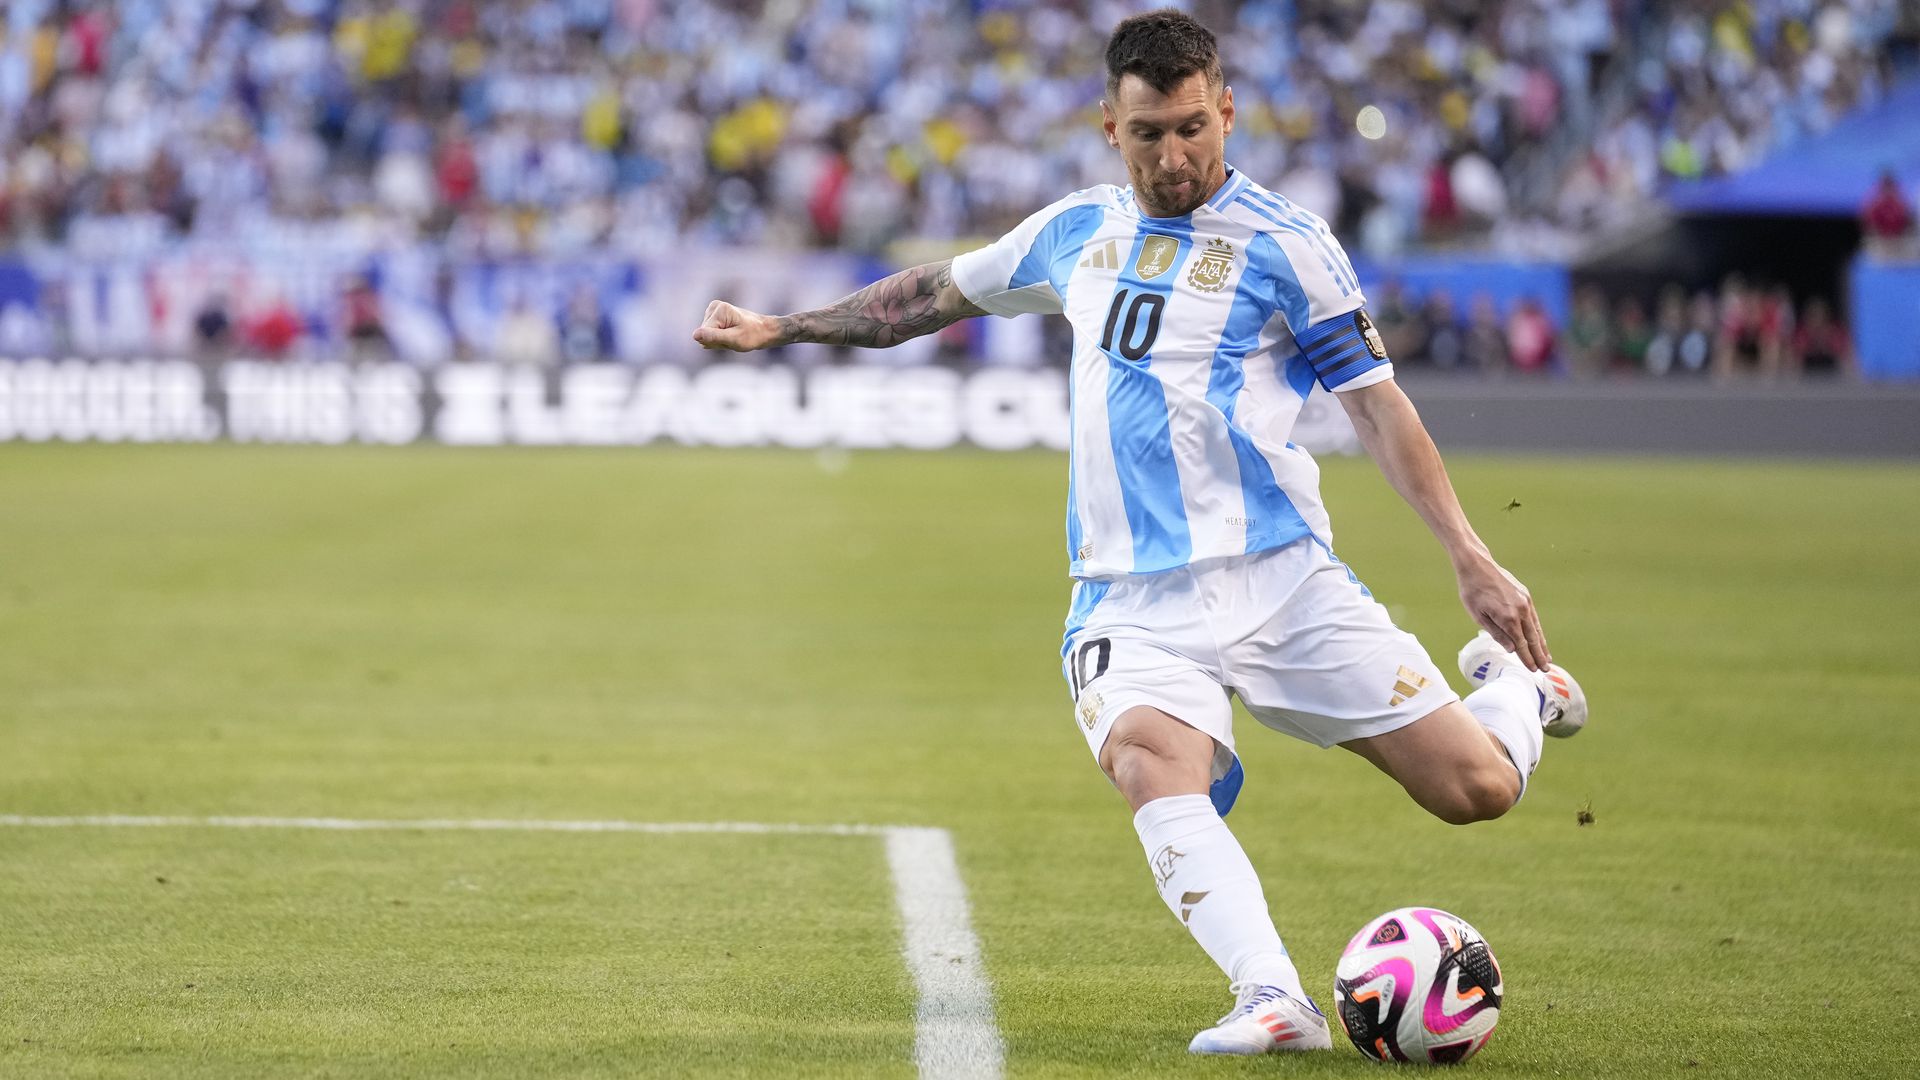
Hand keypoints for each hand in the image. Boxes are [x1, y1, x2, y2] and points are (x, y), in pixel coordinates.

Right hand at [693, 301, 782, 351]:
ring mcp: (713, 311)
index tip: (732, 338)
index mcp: (719, 310)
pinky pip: (708, 333)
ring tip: (733, 336)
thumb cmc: (753, 335)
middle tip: (733, 338)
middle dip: (717, 341)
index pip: (704, 334)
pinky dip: (719, 338)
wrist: (764, 330)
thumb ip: (713, 337)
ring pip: (705, 335)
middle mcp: (714, 307)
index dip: (717, 342)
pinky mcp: (713, 316)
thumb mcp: (734, 339)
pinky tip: (730, 334)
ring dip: (719, 340)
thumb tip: (694, 335)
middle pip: (704, 334)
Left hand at [1456, 554, 1551, 671]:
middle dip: (1539, 655)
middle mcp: (1520, 610)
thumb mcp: (1478, 616)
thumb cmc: (1472, 591)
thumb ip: (1496, 633)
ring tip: (1547, 658)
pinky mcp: (1525, 595)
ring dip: (1542, 644)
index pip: (1521, 644)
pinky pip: (1533, 617)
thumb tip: (1512, 649)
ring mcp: (1525, 602)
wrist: (1477, 566)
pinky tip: (1539, 638)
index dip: (1527, 659)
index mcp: (1508, 618)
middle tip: (1546, 670)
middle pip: (1533, 638)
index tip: (1533, 670)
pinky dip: (1538, 630)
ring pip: (1536, 628)